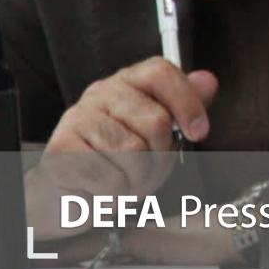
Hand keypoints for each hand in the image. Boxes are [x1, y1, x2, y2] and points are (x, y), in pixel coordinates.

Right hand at [28, 58, 218, 235]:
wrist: (67, 194)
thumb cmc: (116, 161)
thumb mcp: (155, 134)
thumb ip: (182, 106)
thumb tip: (208, 81)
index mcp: (127, 83)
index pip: (160, 73)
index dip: (187, 102)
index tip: (199, 132)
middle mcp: (100, 94)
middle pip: (155, 120)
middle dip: (161, 159)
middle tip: (148, 173)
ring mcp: (77, 119)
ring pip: (133, 152)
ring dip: (137, 181)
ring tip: (125, 183)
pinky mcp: (61, 150)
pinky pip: (109, 178)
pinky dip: (114, 195)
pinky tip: (103, 191)